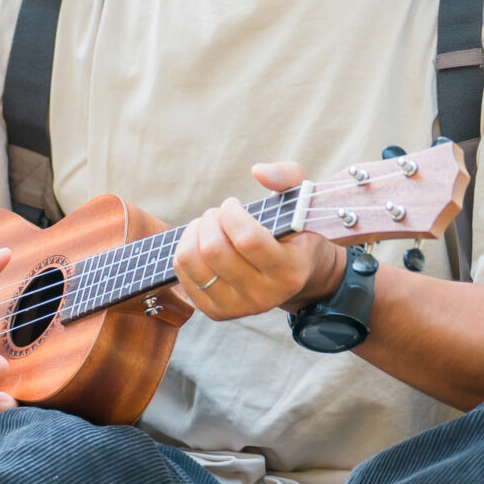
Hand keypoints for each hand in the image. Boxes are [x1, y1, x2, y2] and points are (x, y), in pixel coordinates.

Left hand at [173, 163, 345, 322]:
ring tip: (208, 225)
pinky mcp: (216, 312)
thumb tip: (258, 171)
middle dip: (210, 220)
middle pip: (214, 251)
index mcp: (290, 271)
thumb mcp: (302, 200)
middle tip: (218, 213)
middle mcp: (265, 296)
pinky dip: (185, 250)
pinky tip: (201, 244)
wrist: (296, 275)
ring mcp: (238, 308)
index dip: (231, 214)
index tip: (232, 204)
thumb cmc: (295, 230)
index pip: (247, 239)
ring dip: (194, 232)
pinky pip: (181, 275)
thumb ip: (287, 176)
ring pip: (193, 262)